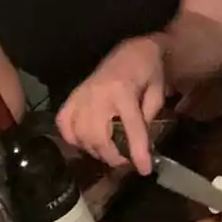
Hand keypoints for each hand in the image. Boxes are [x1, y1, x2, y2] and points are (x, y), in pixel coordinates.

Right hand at [56, 35, 166, 175]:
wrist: (131, 50)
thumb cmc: (148, 71)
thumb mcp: (157, 93)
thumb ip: (148, 119)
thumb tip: (139, 146)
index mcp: (122, 90)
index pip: (130, 128)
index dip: (138, 153)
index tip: (145, 170)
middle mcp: (97, 94)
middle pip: (99, 137)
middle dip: (114, 157)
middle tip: (126, 161)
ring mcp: (81, 95)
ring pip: (80, 135)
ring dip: (95, 150)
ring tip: (109, 152)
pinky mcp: (72, 96)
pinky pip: (64, 123)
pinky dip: (73, 137)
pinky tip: (87, 141)